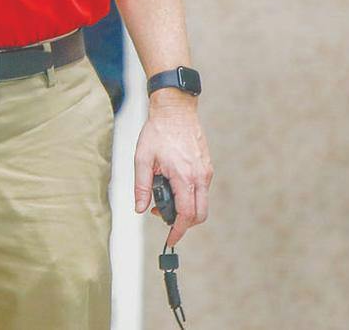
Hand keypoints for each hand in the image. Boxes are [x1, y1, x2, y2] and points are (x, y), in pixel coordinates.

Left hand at [134, 94, 211, 246]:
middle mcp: (200, 176)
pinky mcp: (207, 166)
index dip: (178, 230)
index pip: (186, 214)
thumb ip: (141, 187)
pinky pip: (202, 190)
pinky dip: (190, 196)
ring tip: (165, 198)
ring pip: (202, 203)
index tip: (170, 239)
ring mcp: (206, 171)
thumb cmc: (158, 131)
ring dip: (187, 209)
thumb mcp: (142, 159)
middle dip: (184, 224)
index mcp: (184, 176)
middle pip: (200, 214)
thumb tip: (140, 209)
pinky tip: (174, 186)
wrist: (175, 109)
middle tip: (165, 219)